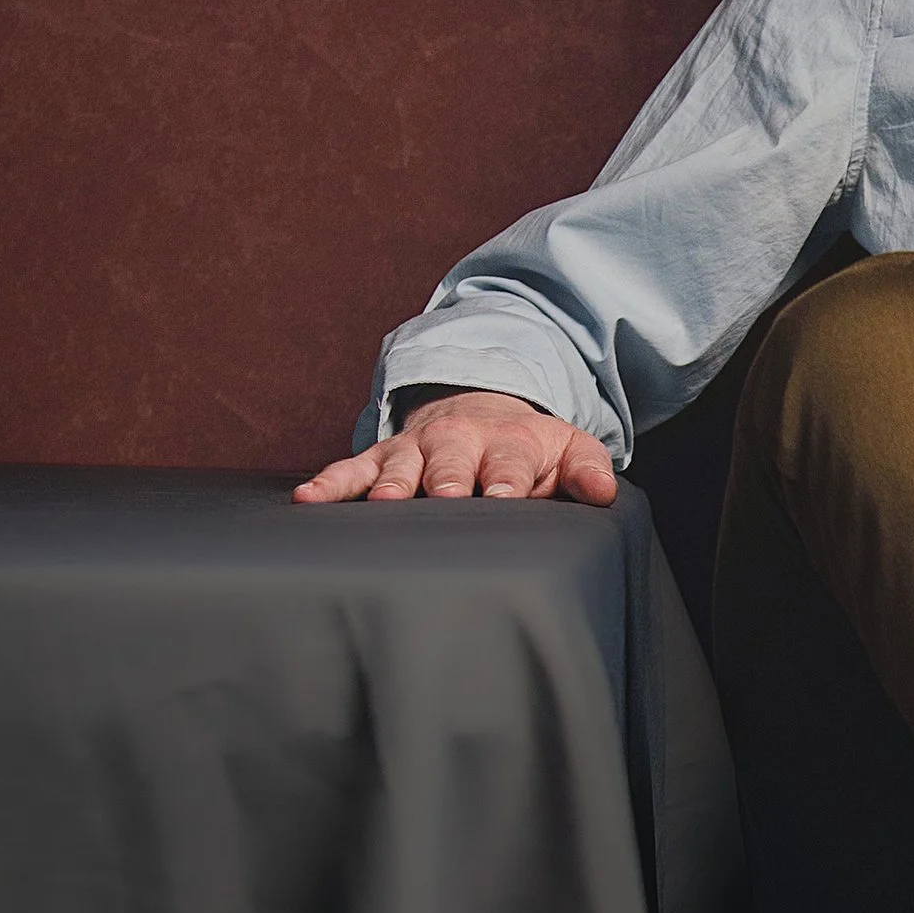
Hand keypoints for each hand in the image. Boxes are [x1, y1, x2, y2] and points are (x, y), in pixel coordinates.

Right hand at [292, 390, 617, 505]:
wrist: (483, 410)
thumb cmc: (529, 448)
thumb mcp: (569, 450)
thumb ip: (589, 470)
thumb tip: (605, 492)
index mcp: (506, 444)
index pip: (509, 463)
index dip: (506, 480)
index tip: (502, 496)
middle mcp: (457, 442)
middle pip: (451, 462)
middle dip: (448, 479)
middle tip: (445, 497)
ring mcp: (415, 450)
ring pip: (399, 466)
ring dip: (391, 483)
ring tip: (384, 501)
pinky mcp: (382, 459)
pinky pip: (352, 470)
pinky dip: (330, 484)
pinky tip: (308, 499)